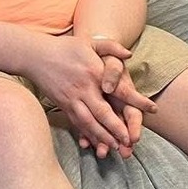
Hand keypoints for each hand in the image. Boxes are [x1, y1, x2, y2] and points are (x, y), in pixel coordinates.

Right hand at [26, 34, 153, 159]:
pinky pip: (77, 123)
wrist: (35, 55)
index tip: (152, 109)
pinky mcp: (63, 105)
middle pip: (104, 113)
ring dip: (103, 136)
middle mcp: (85, 88)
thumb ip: (111, 47)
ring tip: (115, 146)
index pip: (120, 90)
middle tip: (130, 141)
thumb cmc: (65, 47)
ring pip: (89, 123)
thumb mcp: (90, 41)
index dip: (137, 101)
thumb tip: (129, 55)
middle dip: (118, 129)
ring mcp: (72, 98)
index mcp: (95, 72)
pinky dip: (88, 134)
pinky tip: (96, 142)